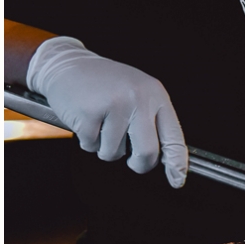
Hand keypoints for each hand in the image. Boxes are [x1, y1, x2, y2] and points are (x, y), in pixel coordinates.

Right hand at [26, 36, 186, 186]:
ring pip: (116, 152)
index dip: (177, 163)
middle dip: (139, 164)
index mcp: (155, 94)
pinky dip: (88, 141)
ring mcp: (113, 104)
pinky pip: (92, 146)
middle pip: (148, 152)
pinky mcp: (89, 112)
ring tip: (101, 124)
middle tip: (132, 161)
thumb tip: (169, 161)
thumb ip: (154, 122)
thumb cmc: (106, 84)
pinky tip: (86, 121)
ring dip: (106, 148)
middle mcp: (138, 98)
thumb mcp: (139, 94)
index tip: (177, 179)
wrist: (67, 64)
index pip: (174, 136)